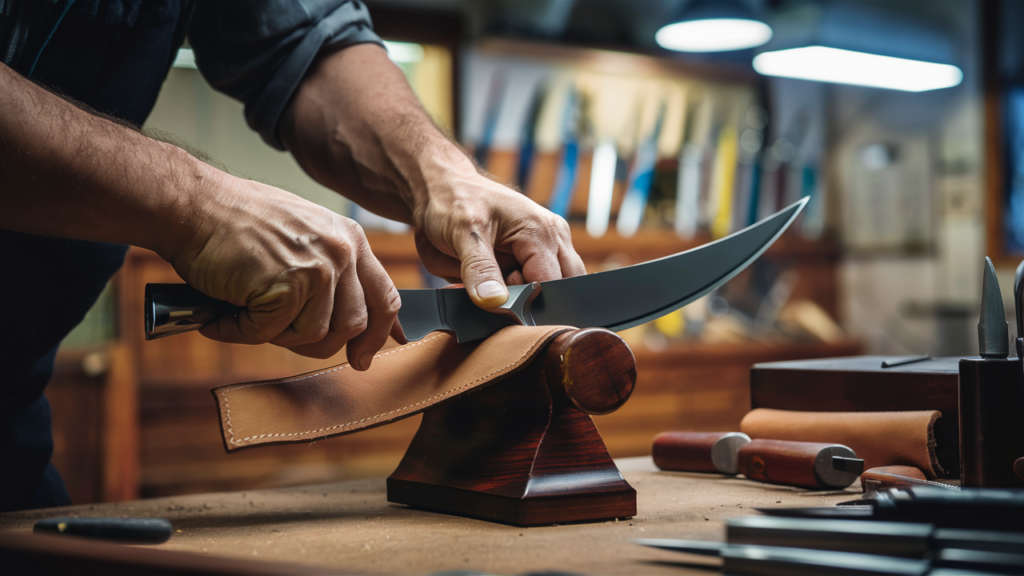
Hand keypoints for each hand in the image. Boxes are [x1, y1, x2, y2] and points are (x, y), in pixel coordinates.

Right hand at [160, 167, 402, 366]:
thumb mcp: (304, 234)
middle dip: (321, 344)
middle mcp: (341, 253)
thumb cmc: (238, 221)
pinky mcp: (285, 287)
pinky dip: (239, 332)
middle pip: (353, 326)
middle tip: (288, 341)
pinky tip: (221, 318)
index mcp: (351, 240)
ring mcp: (316, 270)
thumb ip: (332, 270)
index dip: (380, 334)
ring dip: (275, 334)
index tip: (365, 356)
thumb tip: (351, 320)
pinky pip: (268, 334)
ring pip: (313, 335)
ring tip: (246, 314)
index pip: (385, 298)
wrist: (193, 204)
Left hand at [412, 171, 586, 307]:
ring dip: (522, 292)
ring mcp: (548, 245)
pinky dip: (514, 288)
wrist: (441, 187)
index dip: (524, 300)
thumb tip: (496, 302)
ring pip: (549, 290)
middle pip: (559, 291)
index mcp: (542, 231)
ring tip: (494, 277)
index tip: (496, 299)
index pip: (551, 285)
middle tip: (496, 287)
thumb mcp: (462, 233)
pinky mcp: (534, 254)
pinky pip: (534, 284)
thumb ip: (479, 269)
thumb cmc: (452, 201)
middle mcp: (553, 237)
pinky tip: (495, 276)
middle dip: (529, 298)